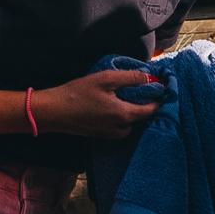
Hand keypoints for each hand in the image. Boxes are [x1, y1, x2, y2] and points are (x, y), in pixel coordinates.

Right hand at [33, 66, 163, 138]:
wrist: (53, 111)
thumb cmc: (77, 94)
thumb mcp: (105, 79)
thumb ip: (131, 78)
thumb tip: (150, 77)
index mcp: (124, 116)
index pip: (153, 109)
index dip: (160, 96)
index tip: (161, 85)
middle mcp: (121, 129)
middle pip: (143, 115)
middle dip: (145, 101)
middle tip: (140, 85)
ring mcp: (112, 135)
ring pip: (132, 120)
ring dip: (132, 107)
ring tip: (124, 92)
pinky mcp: (103, 135)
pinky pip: (121, 124)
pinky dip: (122, 113)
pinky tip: (112, 102)